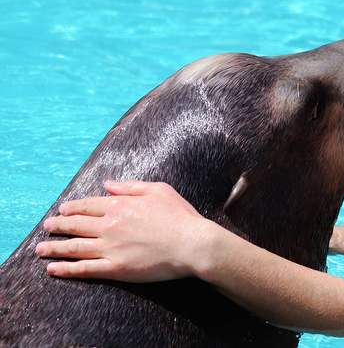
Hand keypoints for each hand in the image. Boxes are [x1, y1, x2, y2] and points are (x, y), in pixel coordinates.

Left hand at [36, 180, 208, 281]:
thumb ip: (130, 186)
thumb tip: (108, 184)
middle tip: (47, 227)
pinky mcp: (115, 268)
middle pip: (76, 225)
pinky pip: (84, 269)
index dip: (72, 208)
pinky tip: (53, 269)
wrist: (191, 244)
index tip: (62, 210)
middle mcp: (110, 226)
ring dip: (54, 247)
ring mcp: (110, 248)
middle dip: (58, 226)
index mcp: (120, 205)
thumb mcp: (158, 190)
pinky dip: (66, 269)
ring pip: (74, 247)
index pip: (88, 206)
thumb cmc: (180, 216)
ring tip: (40, 249)